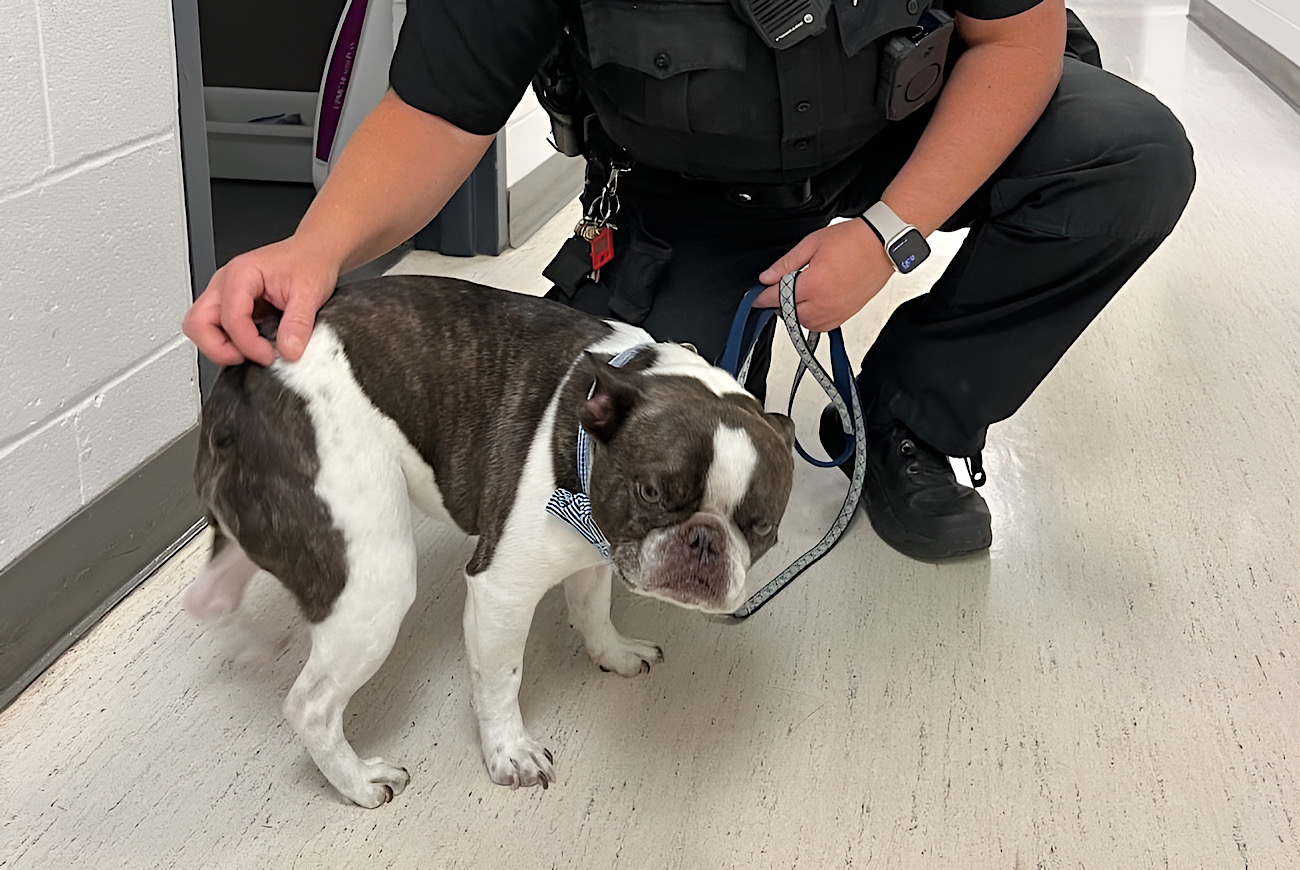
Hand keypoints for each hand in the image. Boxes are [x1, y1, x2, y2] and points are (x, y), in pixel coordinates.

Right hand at [182, 236, 339, 366]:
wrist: (314, 252)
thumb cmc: (308, 262)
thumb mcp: (310, 293)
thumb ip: (298, 325)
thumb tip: (288, 351)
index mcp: (241, 274)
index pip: (230, 317)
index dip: (247, 344)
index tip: (269, 356)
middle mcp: (226, 282)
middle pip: (197, 322)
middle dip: (218, 348)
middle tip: (248, 358)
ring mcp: (224, 293)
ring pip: (199, 326)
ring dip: (220, 346)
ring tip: (251, 353)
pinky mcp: (230, 304)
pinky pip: (215, 327)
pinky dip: (228, 342)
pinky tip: (253, 345)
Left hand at [755, 219, 894, 331]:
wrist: (883, 245)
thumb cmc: (853, 240)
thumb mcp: (811, 244)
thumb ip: (786, 264)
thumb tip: (767, 277)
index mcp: (813, 285)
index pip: (777, 298)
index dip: (762, 297)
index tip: (755, 297)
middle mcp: (824, 303)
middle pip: (789, 314)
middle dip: (781, 304)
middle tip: (781, 289)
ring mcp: (836, 312)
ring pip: (805, 323)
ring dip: (797, 312)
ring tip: (800, 294)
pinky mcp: (846, 315)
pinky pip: (822, 326)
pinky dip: (813, 318)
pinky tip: (814, 302)